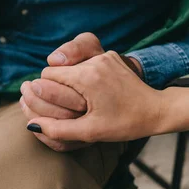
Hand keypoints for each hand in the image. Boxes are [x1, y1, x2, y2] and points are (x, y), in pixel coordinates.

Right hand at [25, 51, 162, 148]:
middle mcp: (94, 61)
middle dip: (58, 87)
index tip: (54, 106)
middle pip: (59, 69)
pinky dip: (86, 76)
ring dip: (72, 81)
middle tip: (69, 106)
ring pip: (72, 66)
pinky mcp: (112, 56)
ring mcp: (105, 56)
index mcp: (87, 77)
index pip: (47, 75)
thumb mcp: (91, 131)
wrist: (157, 110)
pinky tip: (97, 92)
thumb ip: (58, 129)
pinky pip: (87, 63)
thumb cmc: (126, 123)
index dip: (46, 92)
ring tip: (84, 101)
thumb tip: (32, 124)